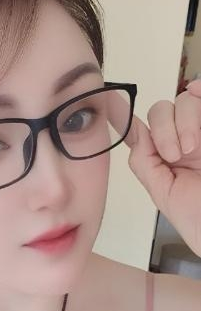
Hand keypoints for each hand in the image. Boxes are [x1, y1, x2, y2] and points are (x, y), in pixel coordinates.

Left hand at [111, 80, 200, 256]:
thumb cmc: (200, 220)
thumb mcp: (164, 194)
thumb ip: (144, 162)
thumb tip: (133, 129)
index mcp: (169, 156)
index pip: (147, 127)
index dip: (131, 118)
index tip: (117, 109)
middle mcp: (188, 139)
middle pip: (163, 110)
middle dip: (164, 129)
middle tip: (174, 156)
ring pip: (187, 100)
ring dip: (184, 121)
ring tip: (191, 149)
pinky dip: (200, 90)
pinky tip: (198, 94)